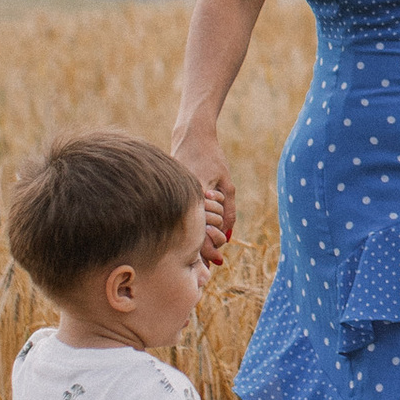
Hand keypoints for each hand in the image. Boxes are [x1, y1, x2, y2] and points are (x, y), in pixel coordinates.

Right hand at [177, 134, 234, 259]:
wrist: (191, 137)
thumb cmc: (212, 157)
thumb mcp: (227, 182)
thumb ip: (229, 209)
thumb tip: (228, 234)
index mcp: (196, 196)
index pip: (201, 231)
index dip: (208, 250)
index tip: (216, 262)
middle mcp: (182, 198)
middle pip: (192, 231)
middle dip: (206, 244)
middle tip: (217, 257)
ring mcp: (174, 196)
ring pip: (186, 224)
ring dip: (198, 234)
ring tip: (210, 240)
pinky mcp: (171, 194)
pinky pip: (181, 214)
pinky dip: (190, 223)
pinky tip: (196, 230)